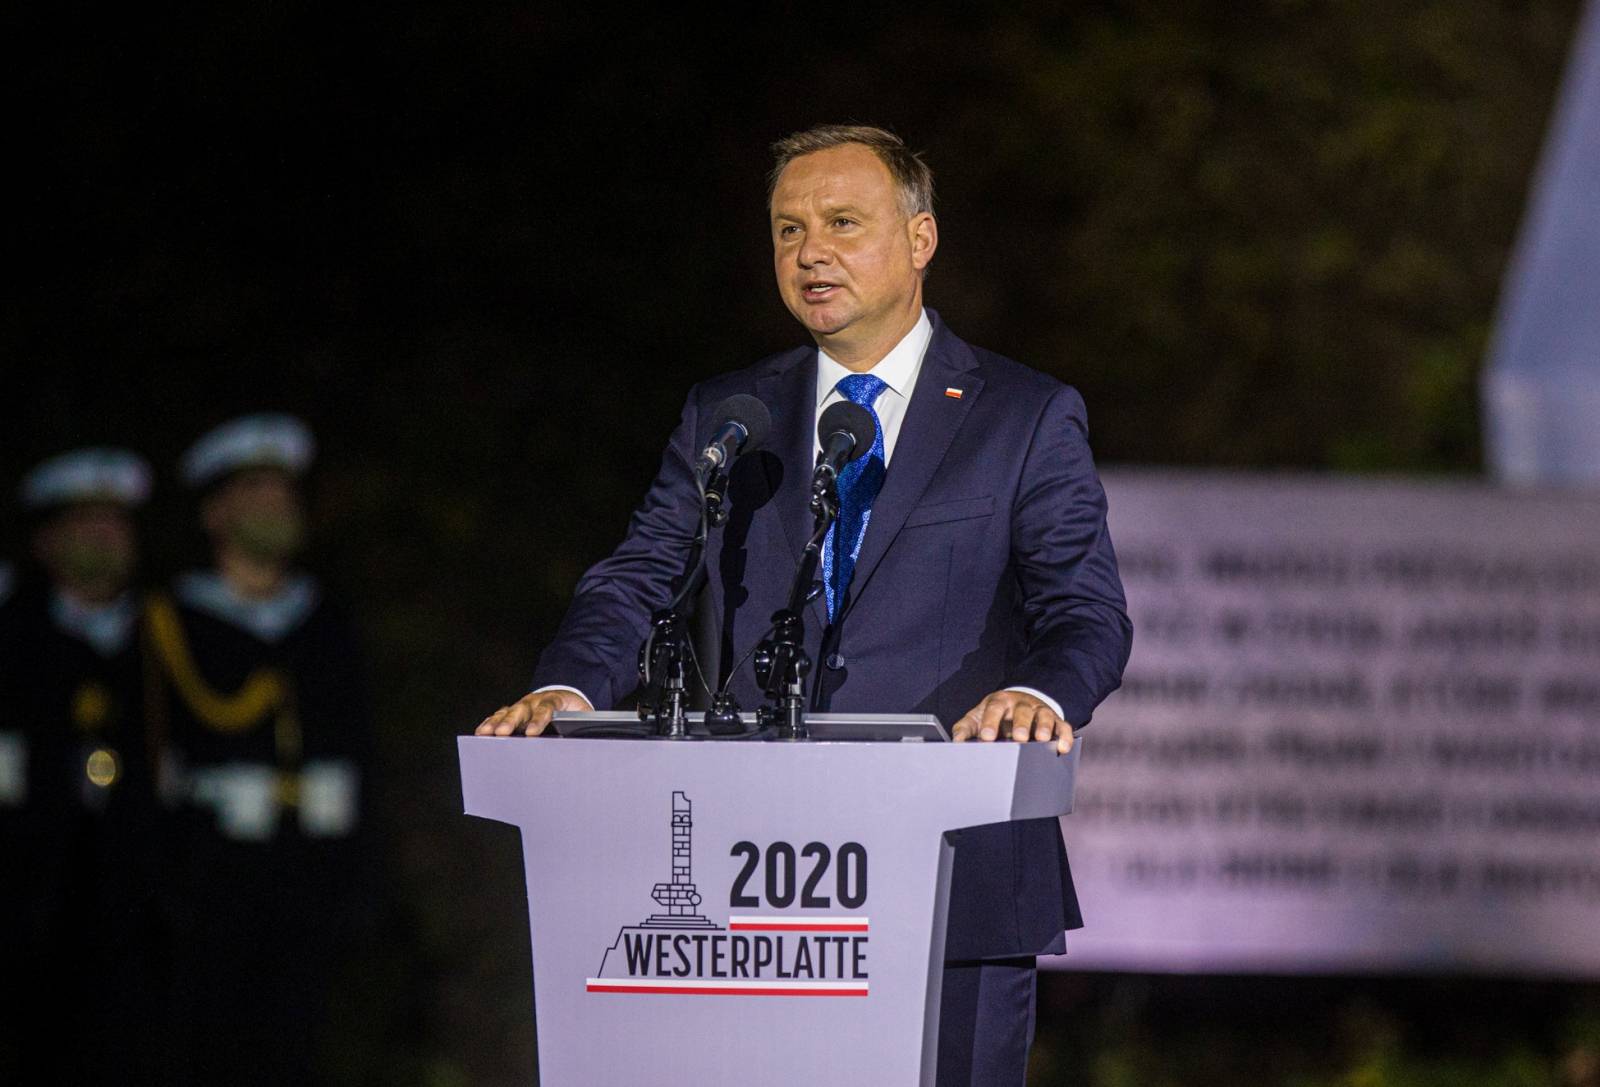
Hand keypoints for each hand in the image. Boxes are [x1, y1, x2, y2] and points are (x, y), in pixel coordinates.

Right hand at [475, 689, 593, 736]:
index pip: (546, 709)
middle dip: (510, 721)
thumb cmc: (576, 711)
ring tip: (484, 734)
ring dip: (495, 722)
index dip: (538, 720)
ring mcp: (523, 705)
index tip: (532, 733)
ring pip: (507, 712)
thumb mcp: (584, 716)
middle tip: (501, 733)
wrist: (568, 696)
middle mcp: (536, 700)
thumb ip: (583, 726)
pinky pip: (500, 715)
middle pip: (521, 709)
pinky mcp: (514, 712)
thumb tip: (582, 744)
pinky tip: (481, 732)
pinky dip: (490, 723)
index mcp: (556, 700)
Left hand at [951, 690, 1074, 753]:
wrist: (1016, 702)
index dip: (990, 722)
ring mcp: (1039, 711)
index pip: (994, 709)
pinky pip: (1062, 726)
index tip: (987, 737)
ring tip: (1042, 740)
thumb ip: (965, 728)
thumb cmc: (994, 715)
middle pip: (1022, 711)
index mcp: (999, 702)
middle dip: (1021, 724)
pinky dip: (1064, 736)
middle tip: (1019, 738)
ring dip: (1044, 727)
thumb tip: (957, 742)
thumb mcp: (977, 717)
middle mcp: (1021, 704)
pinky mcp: (1055, 721)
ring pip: (1044, 716)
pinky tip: (1062, 748)